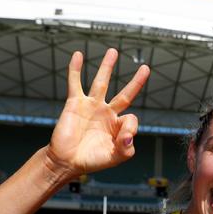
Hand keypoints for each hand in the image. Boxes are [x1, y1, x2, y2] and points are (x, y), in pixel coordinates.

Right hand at [46, 48, 150, 177]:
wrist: (67, 161)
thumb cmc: (91, 160)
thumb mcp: (116, 157)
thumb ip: (127, 147)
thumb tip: (129, 134)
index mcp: (117, 126)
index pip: (132, 118)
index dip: (130, 127)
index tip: (123, 138)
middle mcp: (106, 113)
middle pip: (125, 94)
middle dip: (136, 82)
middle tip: (145, 68)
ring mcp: (91, 106)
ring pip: (101, 82)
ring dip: (107, 67)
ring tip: (113, 52)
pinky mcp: (75, 103)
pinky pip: (75, 82)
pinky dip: (75, 69)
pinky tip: (78, 55)